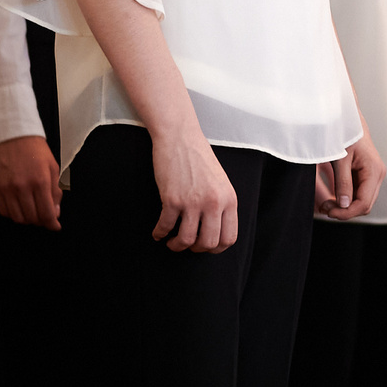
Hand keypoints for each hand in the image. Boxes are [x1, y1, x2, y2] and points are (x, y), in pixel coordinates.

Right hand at [0, 134, 61, 229]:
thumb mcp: (53, 167)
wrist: (14, 136)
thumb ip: (55, 191)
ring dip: (27, 219)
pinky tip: (20, 206)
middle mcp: (22, 187)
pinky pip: (4, 211)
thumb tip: (55, 212)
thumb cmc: (36, 150)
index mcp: (40, 181)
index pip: (46, 213)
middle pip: (32, 218)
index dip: (52, 224)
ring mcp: (7, 189)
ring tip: (32, 211)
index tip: (55, 226)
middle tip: (44, 216)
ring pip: (17, 218)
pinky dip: (13, 213)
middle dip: (41, 221)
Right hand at [151, 127, 237, 252]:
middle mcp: (214, 203)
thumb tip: (214, 232)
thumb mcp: (220, 182)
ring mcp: (192, 202)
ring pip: (186, 240)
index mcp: (229, 199)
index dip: (216, 248)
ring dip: (176, 246)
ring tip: (171, 242)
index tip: (205, 247)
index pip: (229, 238)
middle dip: (196, 249)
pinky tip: (157, 233)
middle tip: (187, 244)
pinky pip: (165, 227)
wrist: (180, 138)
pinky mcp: (172, 199)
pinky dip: (159, 233)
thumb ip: (221, 205)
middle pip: (208, 243)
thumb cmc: (199, 158)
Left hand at [315, 129, 386, 219]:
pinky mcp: (367, 176)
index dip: (346, 213)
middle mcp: (377, 175)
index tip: (329, 212)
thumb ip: (343, 183)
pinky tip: (333, 197)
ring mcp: (374, 176)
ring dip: (345, 206)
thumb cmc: (344, 133)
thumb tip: (344, 205)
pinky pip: (359, 194)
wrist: (347, 119)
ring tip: (327, 203)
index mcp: (373, 170)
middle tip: (325, 207)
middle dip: (345, 211)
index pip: (364, 203)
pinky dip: (346, 199)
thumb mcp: (340, 159)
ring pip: (362, 202)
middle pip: (365, 205)